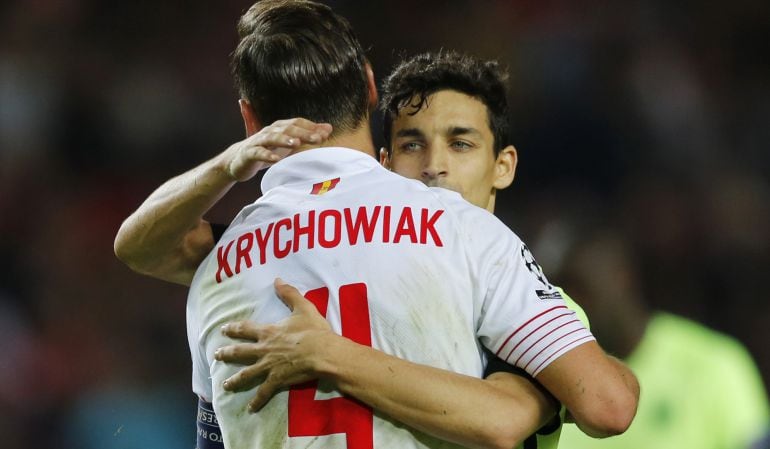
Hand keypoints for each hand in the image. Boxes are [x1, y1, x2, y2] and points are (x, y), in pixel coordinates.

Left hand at [214, 279, 335, 411]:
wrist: (322, 352)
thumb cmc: (313, 330)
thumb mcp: (303, 307)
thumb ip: (289, 294)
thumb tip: (277, 280)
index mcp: (269, 332)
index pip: (246, 330)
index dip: (234, 329)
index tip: (224, 329)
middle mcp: (264, 349)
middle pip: (241, 352)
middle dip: (227, 353)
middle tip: (217, 355)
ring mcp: (269, 366)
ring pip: (247, 374)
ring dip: (235, 380)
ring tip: (225, 385)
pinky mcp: (277, 380)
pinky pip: (264, 392)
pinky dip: (257, 401)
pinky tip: (250, 408)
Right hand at [224, 118, 332, 181]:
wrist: (239, 161)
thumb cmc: (268, 150)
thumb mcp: (288, 143)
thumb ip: (308, 135)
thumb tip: (328, 128)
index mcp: (280, 127)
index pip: (297, 123)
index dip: (311, 127)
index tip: (326, 134)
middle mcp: (269, 131)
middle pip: (287, 129)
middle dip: (303, 133)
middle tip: (318, 139)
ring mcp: (258, 141)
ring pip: (272, 137)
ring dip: (284, 140)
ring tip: (296, 143)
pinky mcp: (249, 153)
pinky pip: (258, 153)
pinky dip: (267, 155)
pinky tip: (276, 160)